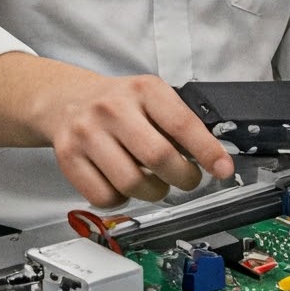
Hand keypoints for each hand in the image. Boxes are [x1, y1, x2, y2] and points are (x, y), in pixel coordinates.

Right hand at [35, 69, 236, 208]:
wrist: (66, 100)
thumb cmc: (120, 104)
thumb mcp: (151, 98)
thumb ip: (179, 124)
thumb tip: (214, 159)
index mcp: (143, 90)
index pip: (182, 123)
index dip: (207, 151)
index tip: (223, 169)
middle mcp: (113, 108)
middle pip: (158, 157)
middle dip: (183, 177)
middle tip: (188, 179)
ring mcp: (88, 133)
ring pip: (131, 183)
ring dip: (153, 192)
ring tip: (156, 184)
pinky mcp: (68, 158)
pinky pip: (103, 197)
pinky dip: (122, 200)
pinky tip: (125, 187)